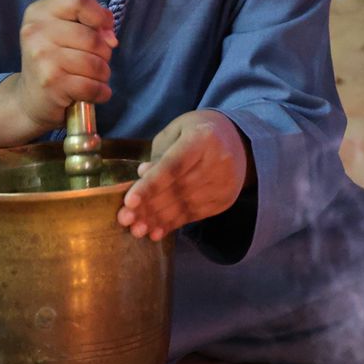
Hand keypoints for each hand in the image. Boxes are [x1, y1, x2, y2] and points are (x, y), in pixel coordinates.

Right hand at [10, 0, 116, 128]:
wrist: (29, 97)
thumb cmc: (53, 60)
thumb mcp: (64, 30)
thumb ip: (89, 21)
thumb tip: (110, 36)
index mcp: (39, 12)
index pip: (78, 0)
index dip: (99, 15)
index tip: (104, 30)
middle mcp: (36, 32)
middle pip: (92, 37)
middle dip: (104, 53)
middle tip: (95, 61)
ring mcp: (42, 58)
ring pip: (95, 63)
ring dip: (103, 74)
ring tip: (92, 77)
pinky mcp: (50, 83)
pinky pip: (91, 86)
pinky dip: (100, 92)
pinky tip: (95, 92)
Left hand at [117, 111, 249, 240]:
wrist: (238, 141)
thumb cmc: (197, 133)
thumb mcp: (176, 132)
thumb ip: (159, 155)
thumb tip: (142, 176)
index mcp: (203, 138)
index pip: (174, 166)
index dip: (150, 185)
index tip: (129, 201)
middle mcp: (218, 161)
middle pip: (178, 189)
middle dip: (149, 206)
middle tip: (124, 219)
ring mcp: (224, 183)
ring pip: (186, 206)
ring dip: (158, 220)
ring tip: (136, 229)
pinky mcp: (225, 200)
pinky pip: (195, 215)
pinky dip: (173, 224)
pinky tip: (156, 231)